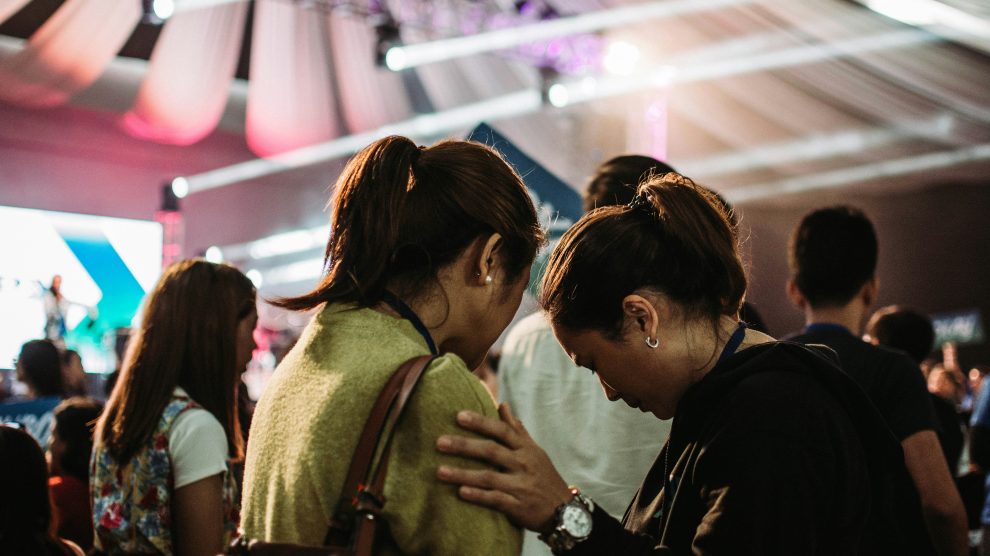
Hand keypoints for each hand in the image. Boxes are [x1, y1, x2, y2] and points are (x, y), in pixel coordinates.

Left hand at [436, 403, 572, 531]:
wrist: (564, 510)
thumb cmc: (543, 476)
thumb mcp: (534, 450)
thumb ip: (516, 429)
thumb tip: (502, 405)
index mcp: (526, 449)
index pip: (502, 431)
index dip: (481, 422)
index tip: (458, 416)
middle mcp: (523, 464)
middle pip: (491, 451)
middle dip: (464, 446)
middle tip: (439, 442)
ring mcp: (521, 486)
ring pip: (489, 477)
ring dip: (463, 474)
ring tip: (439, 471)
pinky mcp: (518, 506)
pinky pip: (495, 500)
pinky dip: (478, 496)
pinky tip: (461, 493)